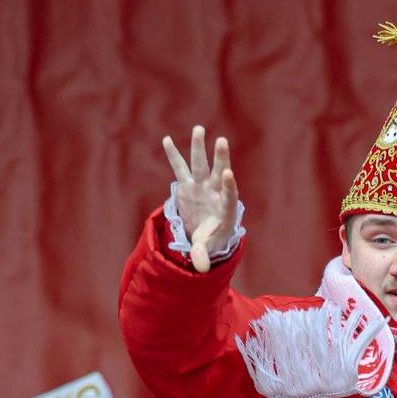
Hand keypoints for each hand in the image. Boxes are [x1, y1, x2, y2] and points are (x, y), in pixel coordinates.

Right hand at [162, 126, 239, 272]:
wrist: (207, 233)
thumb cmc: (212, 240)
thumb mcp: (208, 248)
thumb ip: (204, 255)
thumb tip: (202, 269)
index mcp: (225, 210)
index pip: (230, 196)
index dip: (230, 185)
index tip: (229, 173)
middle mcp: (215, 194)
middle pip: (219, 173)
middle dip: (220, 158)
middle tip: (222, 141)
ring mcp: (202, 187)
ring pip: (201, 165)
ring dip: (199, 148)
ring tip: (199, 128)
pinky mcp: (188, 185)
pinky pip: (180, 167)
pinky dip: (174, 155)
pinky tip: (166, 139)